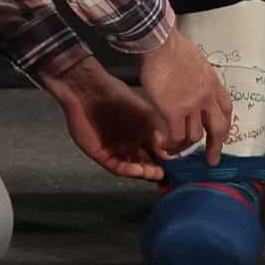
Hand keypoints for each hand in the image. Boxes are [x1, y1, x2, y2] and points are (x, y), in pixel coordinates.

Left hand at [46, 55, 165, 181]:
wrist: (89, 91)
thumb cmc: (117, 96)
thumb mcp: (143, 110)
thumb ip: (157, 129)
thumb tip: (168, 148)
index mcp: (140, 132)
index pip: (155, 151)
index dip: (164, 159)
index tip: (175, 165)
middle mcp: (129, 143)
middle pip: (144, 162)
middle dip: (154, 169)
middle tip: (164, 173)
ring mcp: (116, 150)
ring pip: (132, 167)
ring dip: (143, 172)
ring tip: (154, 173)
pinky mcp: (101, 154)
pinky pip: (116, 166)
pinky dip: (128, 170)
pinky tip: (138, 170)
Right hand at [138, 28, 232, 163]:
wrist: (160, 43)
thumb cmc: (172, 46)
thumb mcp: (195, 60)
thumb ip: (196, 76)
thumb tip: (189, 82)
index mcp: (212, 82)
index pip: (226, 108)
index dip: (225, 123)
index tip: (221, 133)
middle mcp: (206, 97)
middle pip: (218, 128)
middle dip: (216, 146)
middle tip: (212, 159)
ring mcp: (192, 106)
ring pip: (195, 136)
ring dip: (185, 145)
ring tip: (174, 148)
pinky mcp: (174, 112)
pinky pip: (177, 137)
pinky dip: (171, 144)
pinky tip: (164, 144)